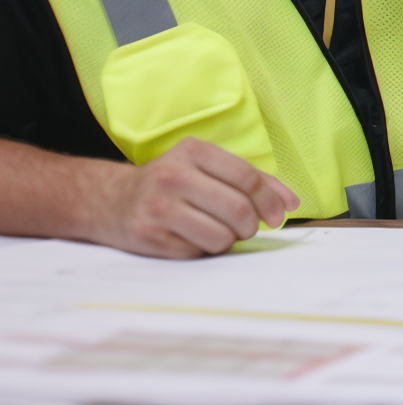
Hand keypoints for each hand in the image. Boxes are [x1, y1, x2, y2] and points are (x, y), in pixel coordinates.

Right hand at [88, 138, 297, 258]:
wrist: (109, 199)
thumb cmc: (171, 183)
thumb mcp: (206, 167)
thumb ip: (251, 181)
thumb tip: (291, 203)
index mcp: (193, 151)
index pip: (248, 178)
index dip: (270, 200)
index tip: (278, 215)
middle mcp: (173, 176)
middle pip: (238, 210)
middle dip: (251, 226)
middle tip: (245, 228)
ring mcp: (158, 207)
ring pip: (221, 236)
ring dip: (228, 240)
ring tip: (216, 231)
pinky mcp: (148, 236)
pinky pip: (197, 252)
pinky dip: (203, 249)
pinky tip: (189, 237)